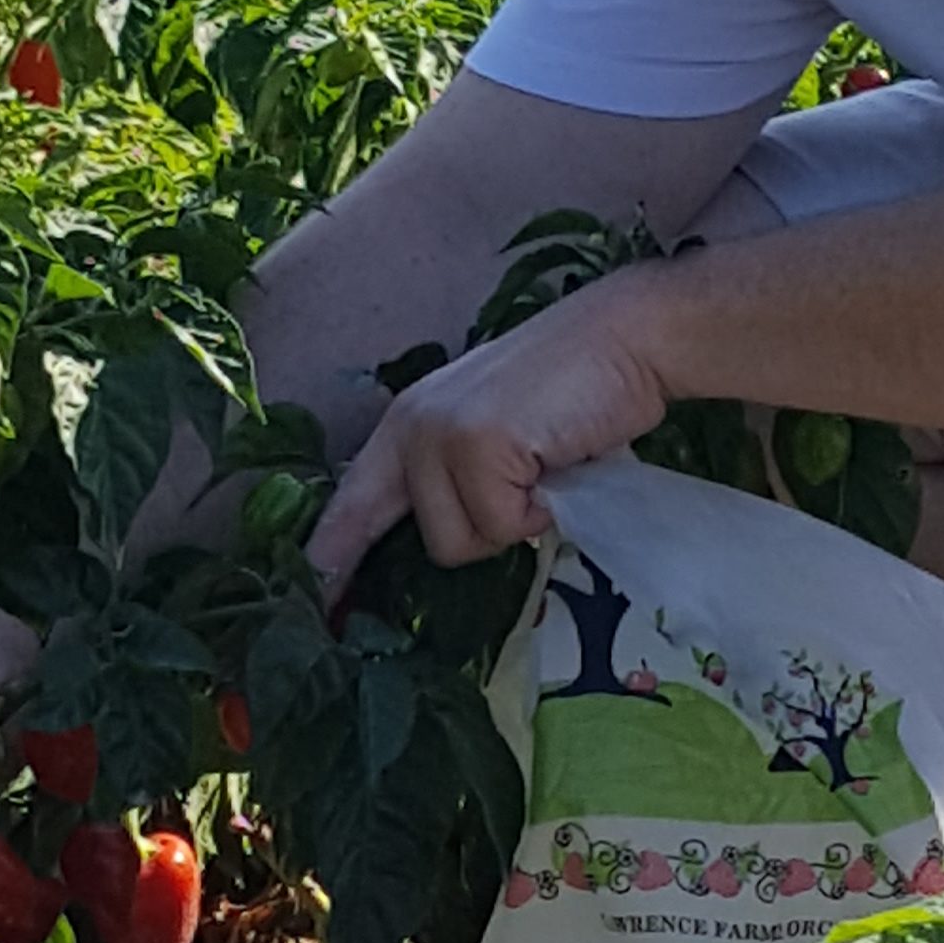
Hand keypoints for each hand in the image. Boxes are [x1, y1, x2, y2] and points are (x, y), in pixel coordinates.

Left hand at [306, 278, 674, 595]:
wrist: (627, 339)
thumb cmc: (576, 392)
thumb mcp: (497, 436)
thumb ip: (459, 478)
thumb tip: (451, 544)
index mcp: (407, 425)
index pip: (352, 503)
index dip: (333, 557)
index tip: (316, 603)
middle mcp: (411, 427)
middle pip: (434, 542)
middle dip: (491, 530)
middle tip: (532, 484)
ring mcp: (440, 435)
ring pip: (463, 543)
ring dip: (516, 521)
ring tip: (546, 467)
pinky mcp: (475, 444)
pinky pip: (504, 526)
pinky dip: (544, 510)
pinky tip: (560, 462)